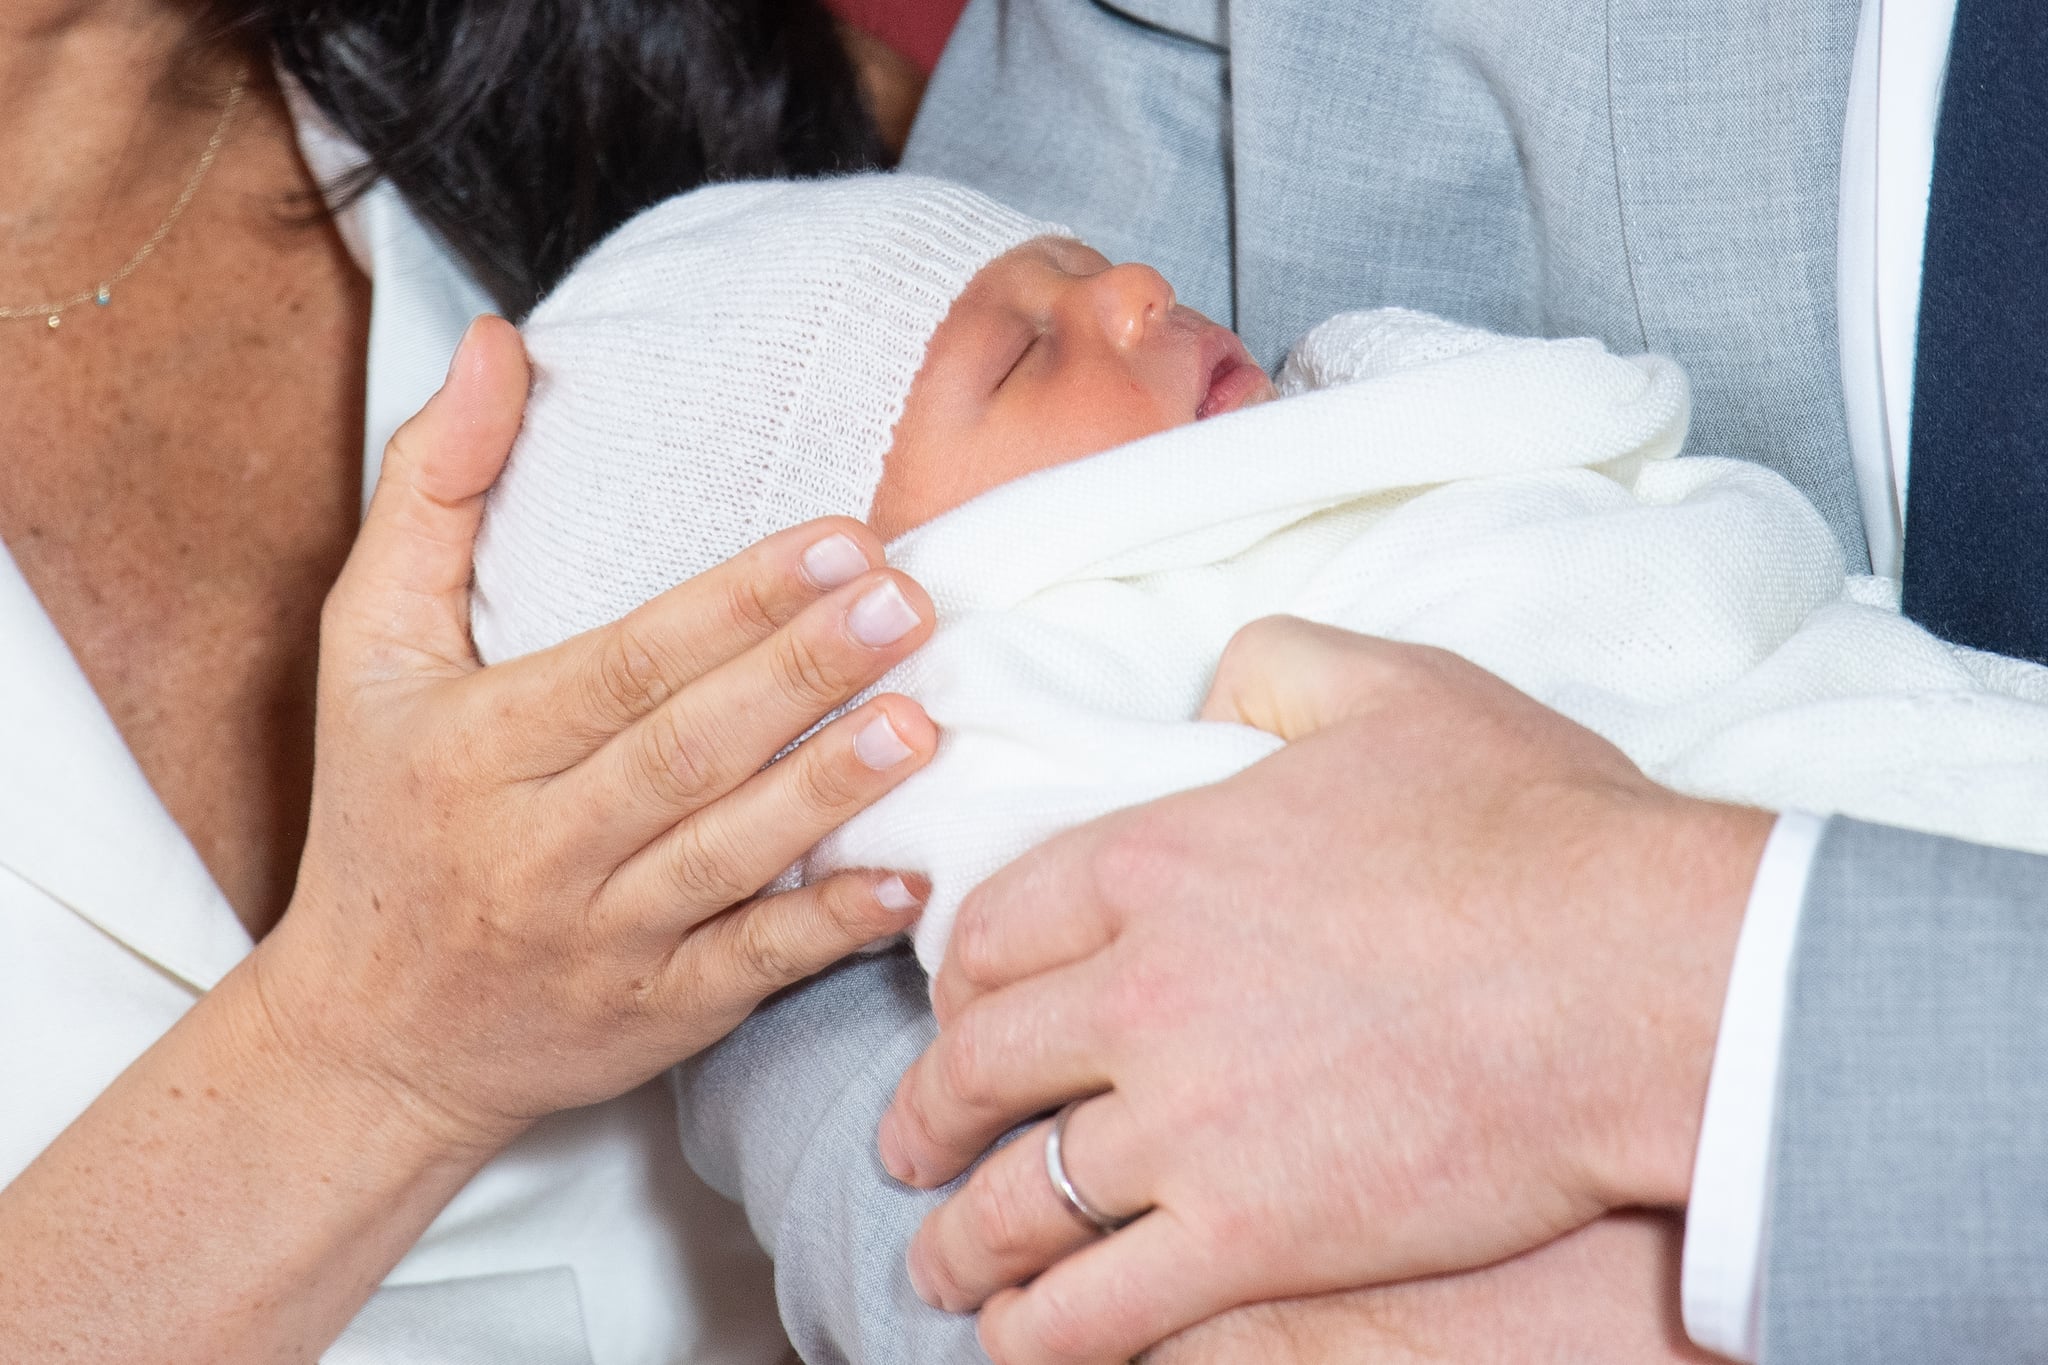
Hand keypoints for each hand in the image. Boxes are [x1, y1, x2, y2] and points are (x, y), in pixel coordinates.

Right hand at [254, 316, 941, 1149]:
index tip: (838, 538)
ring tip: (922, 720)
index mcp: (474, 746)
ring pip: (727, 859)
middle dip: (802, 674)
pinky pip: (750, 969)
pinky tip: (908, 880)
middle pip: (684, 752)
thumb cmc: (382, 815)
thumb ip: (431, 490)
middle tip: (909, 602)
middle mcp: (536, 847)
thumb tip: (500, 343)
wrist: (369, 1039)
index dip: (733, 604)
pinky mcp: (655, 1016)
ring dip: (828, 792)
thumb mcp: (365, 648)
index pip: (621, 666)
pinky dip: (828, 929)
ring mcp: (601, 940)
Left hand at [877, 616, 1771, 1363]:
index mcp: (1155, 861)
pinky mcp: (1252, 1236)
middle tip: (912, 1143)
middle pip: (978, 1066)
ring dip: (963, 1242)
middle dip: (927, 1115)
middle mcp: (1140, 990)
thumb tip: (1212, 687)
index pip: (993, 929)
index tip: (956, 1012)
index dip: (957, 981)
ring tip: (947, 1264)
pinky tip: (1023, 1341)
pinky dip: (1040, 1336)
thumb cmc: (1534, 827)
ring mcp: (1187, 1122)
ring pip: (1018, 1201)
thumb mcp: (1394, 688)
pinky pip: (1100, 1310)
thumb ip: (1274, 667)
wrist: (1642, 971)